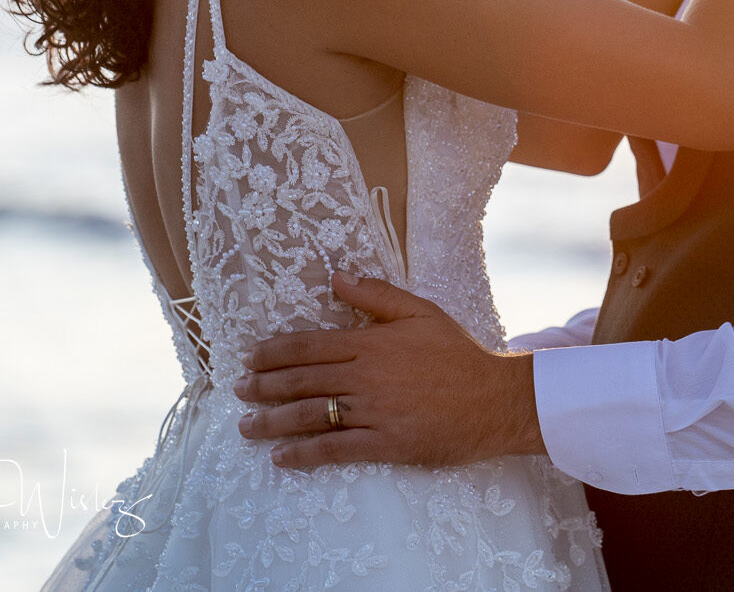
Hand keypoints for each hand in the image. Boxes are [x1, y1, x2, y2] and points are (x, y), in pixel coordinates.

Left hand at [235, 272, 540, 468]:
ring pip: (310, 415)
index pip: (308, 345)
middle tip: (237, 391)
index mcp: (371, 342)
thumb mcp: (421, 312)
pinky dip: (304, 453)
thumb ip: (376, 295)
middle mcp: (365, 376)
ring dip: (272, 422)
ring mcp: (374, 412)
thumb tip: (336, 277)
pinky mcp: (385, 443)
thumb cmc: (459, 353)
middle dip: (263, 386)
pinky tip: (282, 457)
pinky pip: (335, 449)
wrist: (496, 399)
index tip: (249, 357)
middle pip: (301, 381)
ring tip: (247, 427)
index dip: (273, 352)